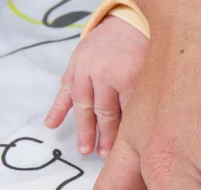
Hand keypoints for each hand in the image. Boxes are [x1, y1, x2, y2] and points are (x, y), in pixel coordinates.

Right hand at [45, 16, 148, 156]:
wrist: (125, 24)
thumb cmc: (142, 52)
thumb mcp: (149, 73)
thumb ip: (143, 98)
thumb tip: (142, 130)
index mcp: (128, 76)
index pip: (126, 110)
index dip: (124, 132)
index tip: (125, 151)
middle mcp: (104, 73)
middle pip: (104, 110)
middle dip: (104, 135)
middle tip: (103, 154)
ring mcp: (86, 69)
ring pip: (83, 103)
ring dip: (83, 128)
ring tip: (84, 149)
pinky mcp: (75, 66)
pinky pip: (65, 89)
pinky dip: (58, 107)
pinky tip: (51, 124)